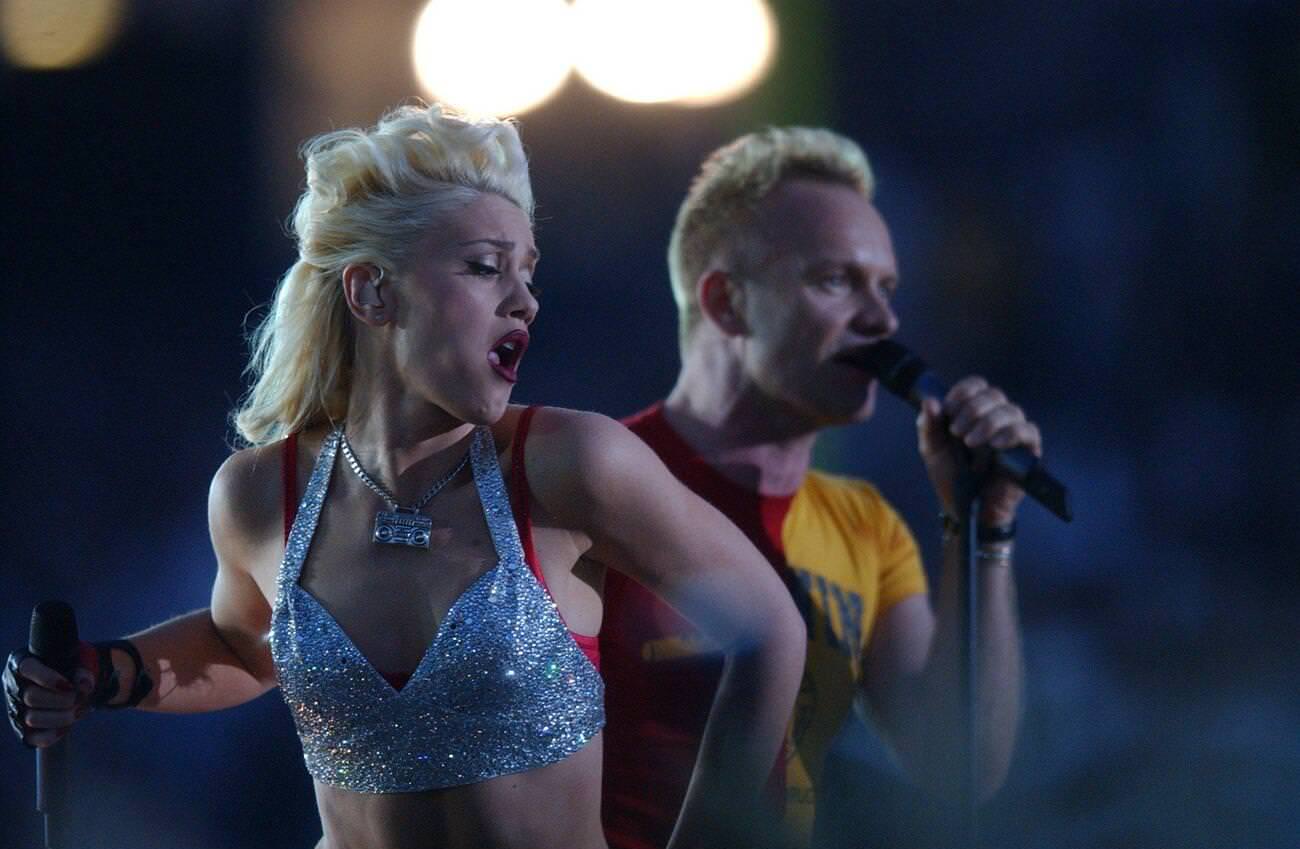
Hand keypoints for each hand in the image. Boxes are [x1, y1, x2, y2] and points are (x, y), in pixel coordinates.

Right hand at [4, 649, 93, 747]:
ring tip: (79, 710)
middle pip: (31, 697)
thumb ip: (84, 670)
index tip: (69, 685)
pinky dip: (55, 734)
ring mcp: (16, 709)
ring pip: (32, 719)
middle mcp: (14, 686)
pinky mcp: (24, 730)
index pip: (27, 668)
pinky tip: (68, 726)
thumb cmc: (74, 667)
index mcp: (23, 662)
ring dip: (61, 717)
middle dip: (62, 700)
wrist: (76, 685)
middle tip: (80, 698)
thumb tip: (83, 685)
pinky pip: (35, 738)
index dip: (48, 678)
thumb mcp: (82, 661)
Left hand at [917, 376, 1042, 525]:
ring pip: (1011, 410)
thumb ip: (929, 425)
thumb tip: (930, 401)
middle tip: (956, 431)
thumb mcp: (932, 450)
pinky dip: (1011, 433)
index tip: (948, 410)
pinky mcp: (1027, 451)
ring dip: (988, 422)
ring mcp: (1013, 433)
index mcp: (973, 412)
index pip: (976, 385)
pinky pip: (1029, 431)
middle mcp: (995, 418)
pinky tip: (994, 445)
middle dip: (972, 409)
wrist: (964, 509)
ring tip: (970, 442)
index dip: (963, 392)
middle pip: (994, 394)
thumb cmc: (951, 477)